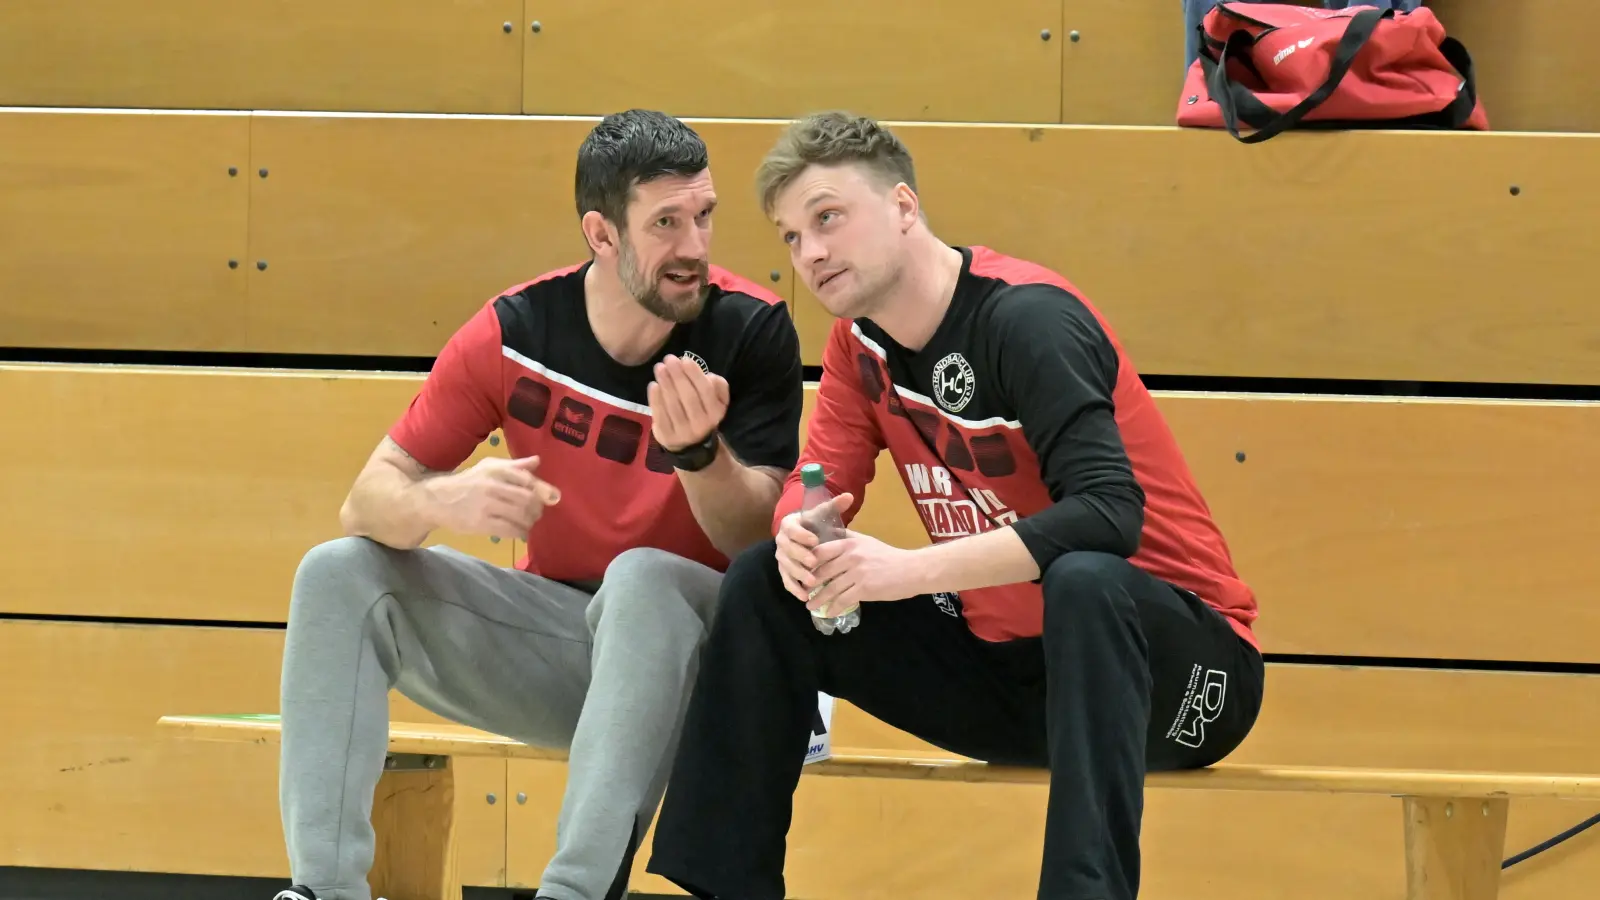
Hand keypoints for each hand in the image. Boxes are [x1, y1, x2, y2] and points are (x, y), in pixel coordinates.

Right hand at [424, 455, 560, 540]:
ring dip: (530, 522)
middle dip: (537, 509)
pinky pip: (509, 530)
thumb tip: (538, 461)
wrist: (437, 500)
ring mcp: (486, 505)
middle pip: (527, 499)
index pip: (527, 479)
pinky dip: (520, 533)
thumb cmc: (467, 482)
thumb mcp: (489, 467)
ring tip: (529, 523)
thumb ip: (514, 466)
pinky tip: (521, 533)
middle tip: (537, 513)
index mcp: (496, 470)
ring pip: (520, 515)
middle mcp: (492, 485)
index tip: (553, 498)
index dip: (543, 490)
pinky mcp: (481, 523)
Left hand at [649, 354, 729, 451]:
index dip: (695, 374)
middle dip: (677, 376)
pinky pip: (660, 415)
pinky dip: (656, 399)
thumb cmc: (702, 413)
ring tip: (659, 368)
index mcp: (715, 413)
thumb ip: (718, 386)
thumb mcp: (716, 400)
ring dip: (665, 384)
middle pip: (688, 397)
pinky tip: (653, 385)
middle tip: (669, 359)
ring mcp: (683, 433)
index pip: (705, 390)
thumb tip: (708, 375)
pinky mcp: (667, 436)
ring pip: (673, 405)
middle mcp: (701, 425)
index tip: (684, 359)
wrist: (691, 444)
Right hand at [774, 492, 854, 602]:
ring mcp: (782, 557)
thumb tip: (849, 496)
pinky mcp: (784, 571)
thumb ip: (834, 506)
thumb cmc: (815, 525)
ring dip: (798, 575)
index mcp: (789, 524)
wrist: (806, 536)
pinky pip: (786, 580)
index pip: (791, 529)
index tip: (815, 540)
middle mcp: (781, 541)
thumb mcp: (823, 515)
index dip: (801, 535)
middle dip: (800, 556)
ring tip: (812, 582)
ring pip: (786, 567)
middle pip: (787, 550)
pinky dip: (794, 589)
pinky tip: (804, 596)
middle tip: (814, 562)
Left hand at [803, 531, 915, 614]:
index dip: (807, 563)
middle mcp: (851, 556)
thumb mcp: (867, 541)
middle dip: (809, 584)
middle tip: (802, 592)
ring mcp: (857, 573)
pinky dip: (833, 608)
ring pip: (830, 588)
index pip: (820, 552)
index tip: (801, 572)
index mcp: (849, 544)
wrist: (912, 570)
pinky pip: (843, 600)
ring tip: (810, 605)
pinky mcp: (865, 589)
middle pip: (822, 572)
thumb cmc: (889, 556)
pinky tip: (828, 613)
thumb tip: (830, 536)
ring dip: (818, 599)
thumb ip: (848, 540)